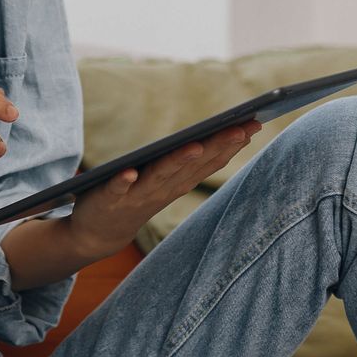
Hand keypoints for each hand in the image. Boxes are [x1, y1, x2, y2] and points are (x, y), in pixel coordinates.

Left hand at [63, 120, 261, 259]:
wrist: (101, 232)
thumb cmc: (139, 195)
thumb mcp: (168, 178)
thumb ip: (191, 159)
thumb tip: (222, 134)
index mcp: (179, 181)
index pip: (210, 160)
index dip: (232, 143)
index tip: (255, 123)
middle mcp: (164, 189)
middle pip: (193, 165)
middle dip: (218, 146)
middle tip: (241, 128)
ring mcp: (137, 195)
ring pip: (161, 176)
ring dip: (179, 162)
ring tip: (196, 146)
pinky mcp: (109, 198)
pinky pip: (117, 190)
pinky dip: (123, 182)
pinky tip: (129, 172)